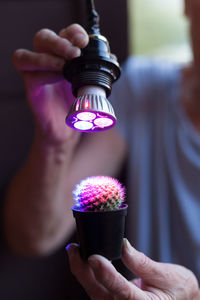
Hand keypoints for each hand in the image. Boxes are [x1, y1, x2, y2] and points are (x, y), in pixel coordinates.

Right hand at [12, 24, 88, 144]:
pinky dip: (43, 72)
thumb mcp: (89, 85)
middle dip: (60, 41)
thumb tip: (111, 58)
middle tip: (75, 51)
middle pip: (43, 38)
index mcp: (62, 56)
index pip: (63, 34)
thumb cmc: (76, 106)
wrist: (66, 130)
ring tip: (64, 64)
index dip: (73, 32)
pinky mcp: (31, 89)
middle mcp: (46, 61)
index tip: (85, 41)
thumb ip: (96, 70)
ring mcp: (35, 74)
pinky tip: (58, 77)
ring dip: (47, 56)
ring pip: (27, 55)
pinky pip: (29, 75)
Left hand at [66, 239, 199, 298]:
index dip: (106, 274)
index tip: (94, 257)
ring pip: (94, 291)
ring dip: (82, 271)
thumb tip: (123, 246)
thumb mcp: (168, 276)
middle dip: (83, 271)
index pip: (121, 291)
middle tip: (74, 249)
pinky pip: (97, 289)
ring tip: (74, 251)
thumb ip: (143, 263)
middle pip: (99, 293)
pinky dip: (88, 273)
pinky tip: (82, 259)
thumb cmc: (178, 291)